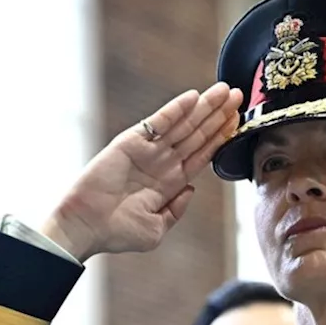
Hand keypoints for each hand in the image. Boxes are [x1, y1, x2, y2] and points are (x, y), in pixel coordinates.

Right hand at [40, 83, 242, 260]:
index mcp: (170, 182)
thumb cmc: (117, 233)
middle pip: (197, 134)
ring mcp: (147, 151)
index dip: (220, 137)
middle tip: (239, 95)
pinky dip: (175, 110)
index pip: (202, 154)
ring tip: (224, 91)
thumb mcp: (157, 229)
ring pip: (183, 125)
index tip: (238, 121)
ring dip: (204, 107)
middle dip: (218, 115)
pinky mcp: (131, 142)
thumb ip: (176, 210)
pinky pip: (158, 123)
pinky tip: (194, 97)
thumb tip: (191, 190)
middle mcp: (161, 163)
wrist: (86, 227)